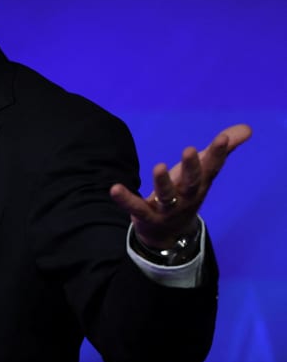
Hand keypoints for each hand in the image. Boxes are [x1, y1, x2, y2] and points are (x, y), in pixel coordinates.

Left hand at [110, 124, 251, 248]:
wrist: (169, 233)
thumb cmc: (185, 193)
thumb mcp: (202, 172)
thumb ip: (219, 151)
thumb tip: (246, 128)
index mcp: (199, 184)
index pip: (211, 167)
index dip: (217, 153)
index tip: (222, 137)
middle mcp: (186, 196)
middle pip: (192, 182)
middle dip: (191, 167)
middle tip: (189, 150)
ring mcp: (167, 209)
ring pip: (167, 196)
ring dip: (163, 182)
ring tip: (158, 166)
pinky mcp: (146, 216)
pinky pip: (136, 208)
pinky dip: (126, 199)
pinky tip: (114, 188)